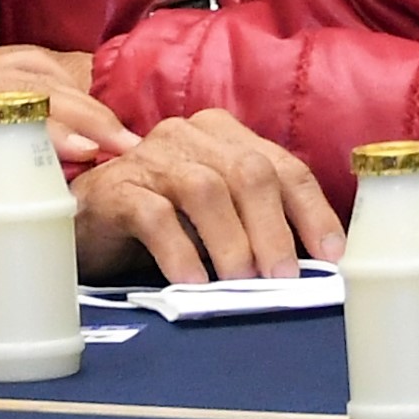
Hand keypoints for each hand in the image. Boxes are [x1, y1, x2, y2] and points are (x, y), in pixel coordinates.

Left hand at [0, 0, 134, 249]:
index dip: (46, 131)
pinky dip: (56, 91)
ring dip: (81, 103)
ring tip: (124, 136)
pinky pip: (18, 78)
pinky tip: (78, 109)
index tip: (92, 151)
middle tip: (135, 153)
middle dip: (87, 119)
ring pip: (32, 82)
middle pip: (32, 94)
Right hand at [73, 110, 335, 282]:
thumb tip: (314, 266)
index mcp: (226, 136)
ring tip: (242, 283)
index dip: (313, 211)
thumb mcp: (221, 218)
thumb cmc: (167, 222)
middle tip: (284, 278)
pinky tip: (193, 282)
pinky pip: (155, 216)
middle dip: (274, 229)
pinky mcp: (117, 189)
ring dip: (231, 242)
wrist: (87, 223)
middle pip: (249, 172)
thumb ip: (259, 225)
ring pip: (205, 190)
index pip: (284, 166)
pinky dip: (180, 252)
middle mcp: (191, 136)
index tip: (331, 256)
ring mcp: (152, 158)